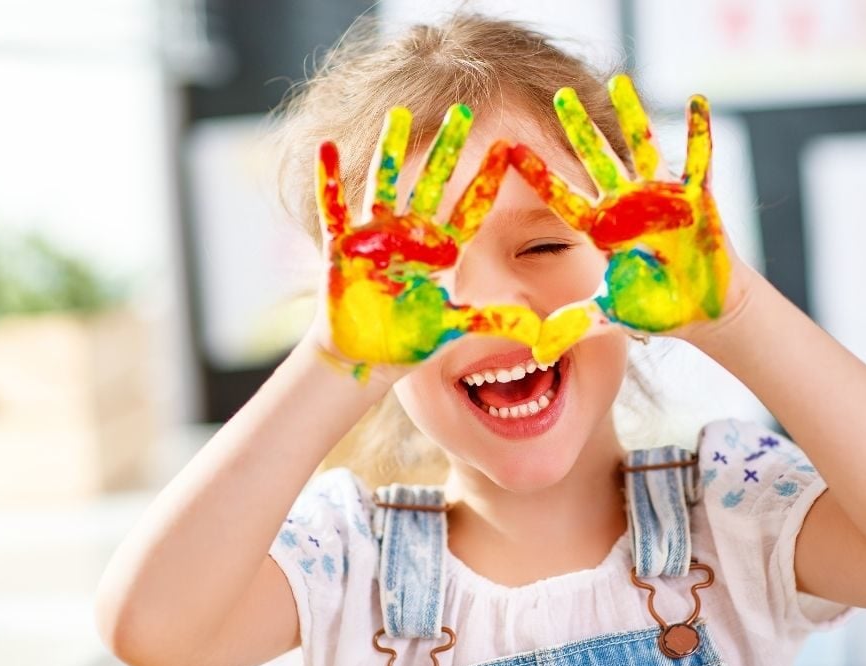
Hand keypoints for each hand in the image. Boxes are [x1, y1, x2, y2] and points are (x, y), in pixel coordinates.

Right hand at [313, 105, 540, 379]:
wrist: (366, 355)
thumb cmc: (409, 339)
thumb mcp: (453, 328)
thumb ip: (492, 322)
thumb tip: (539, 331)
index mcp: (441, 251)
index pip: (470, 208)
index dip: (487, 179)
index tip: (508, 147)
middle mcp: (411, 235)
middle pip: (433, 182)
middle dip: (448, 148)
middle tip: (463, 110)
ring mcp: (376, 237)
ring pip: (386, 183)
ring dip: (392, 150)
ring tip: (399, 115)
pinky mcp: (342, 247)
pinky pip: (333, 207)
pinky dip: (329, 180)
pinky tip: (326, 146)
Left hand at [510, 75, 755, 362]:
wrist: (702, 308)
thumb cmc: (654, 308)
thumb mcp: (610, 317)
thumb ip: (574, 326)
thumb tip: (538, 353)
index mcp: (602, 230)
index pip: (563, 199)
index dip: (539, 176)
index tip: (510, 152)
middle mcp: (627, 206)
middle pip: (596, 161)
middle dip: (578, 129)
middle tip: (559, 96)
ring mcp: (662, 198)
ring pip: (642, 149)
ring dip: (632, 116)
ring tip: (620, 80)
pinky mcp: (698, 199)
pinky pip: (699, 159)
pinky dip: (700, 131)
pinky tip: (697, 99)